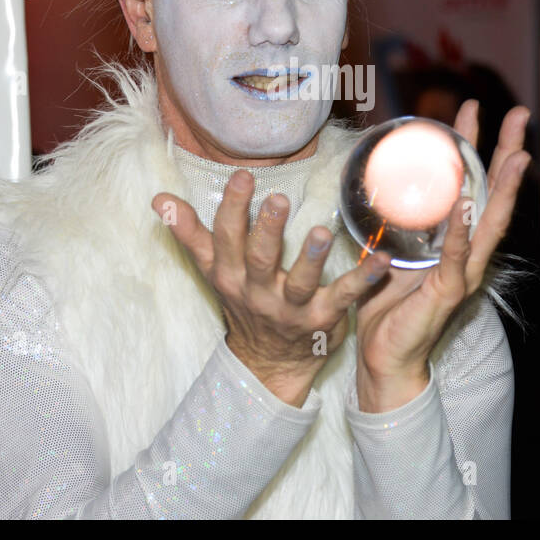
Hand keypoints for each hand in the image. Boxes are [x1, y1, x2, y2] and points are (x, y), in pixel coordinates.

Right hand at [153, 170, 392, 407]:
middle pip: (259, 259)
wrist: (268, 363)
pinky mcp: (322, 320)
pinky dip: (363, 279)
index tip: (243, 176)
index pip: (227, 239)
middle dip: (267, 230)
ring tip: (323, 233)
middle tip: (279, 198)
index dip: (234, 209)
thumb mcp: (213, 269)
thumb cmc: (243, 302)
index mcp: (230, 275)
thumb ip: (190, 233)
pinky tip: (381, 259)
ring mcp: (290, 309)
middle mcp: (257, 292)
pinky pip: (343, 297)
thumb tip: (158, 199)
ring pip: (299, 283)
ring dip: (311, 258)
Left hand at [353, 100, 530, 411]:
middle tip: (521, 114)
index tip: (470, 109)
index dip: (472, 146)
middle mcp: (467, 251)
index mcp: (454, 238)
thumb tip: (372, 182)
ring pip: (489, 222)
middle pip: (494, 193)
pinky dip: (462, 227)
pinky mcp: (449, 291)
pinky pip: (456, 254)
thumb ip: (389, 219)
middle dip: (508, 153)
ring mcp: (464, 271)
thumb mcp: (386, 249)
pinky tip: (466, 203)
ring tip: (517, 154)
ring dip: (503, 186)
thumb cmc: (384, 304)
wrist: (382, 355)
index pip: (470, 183)